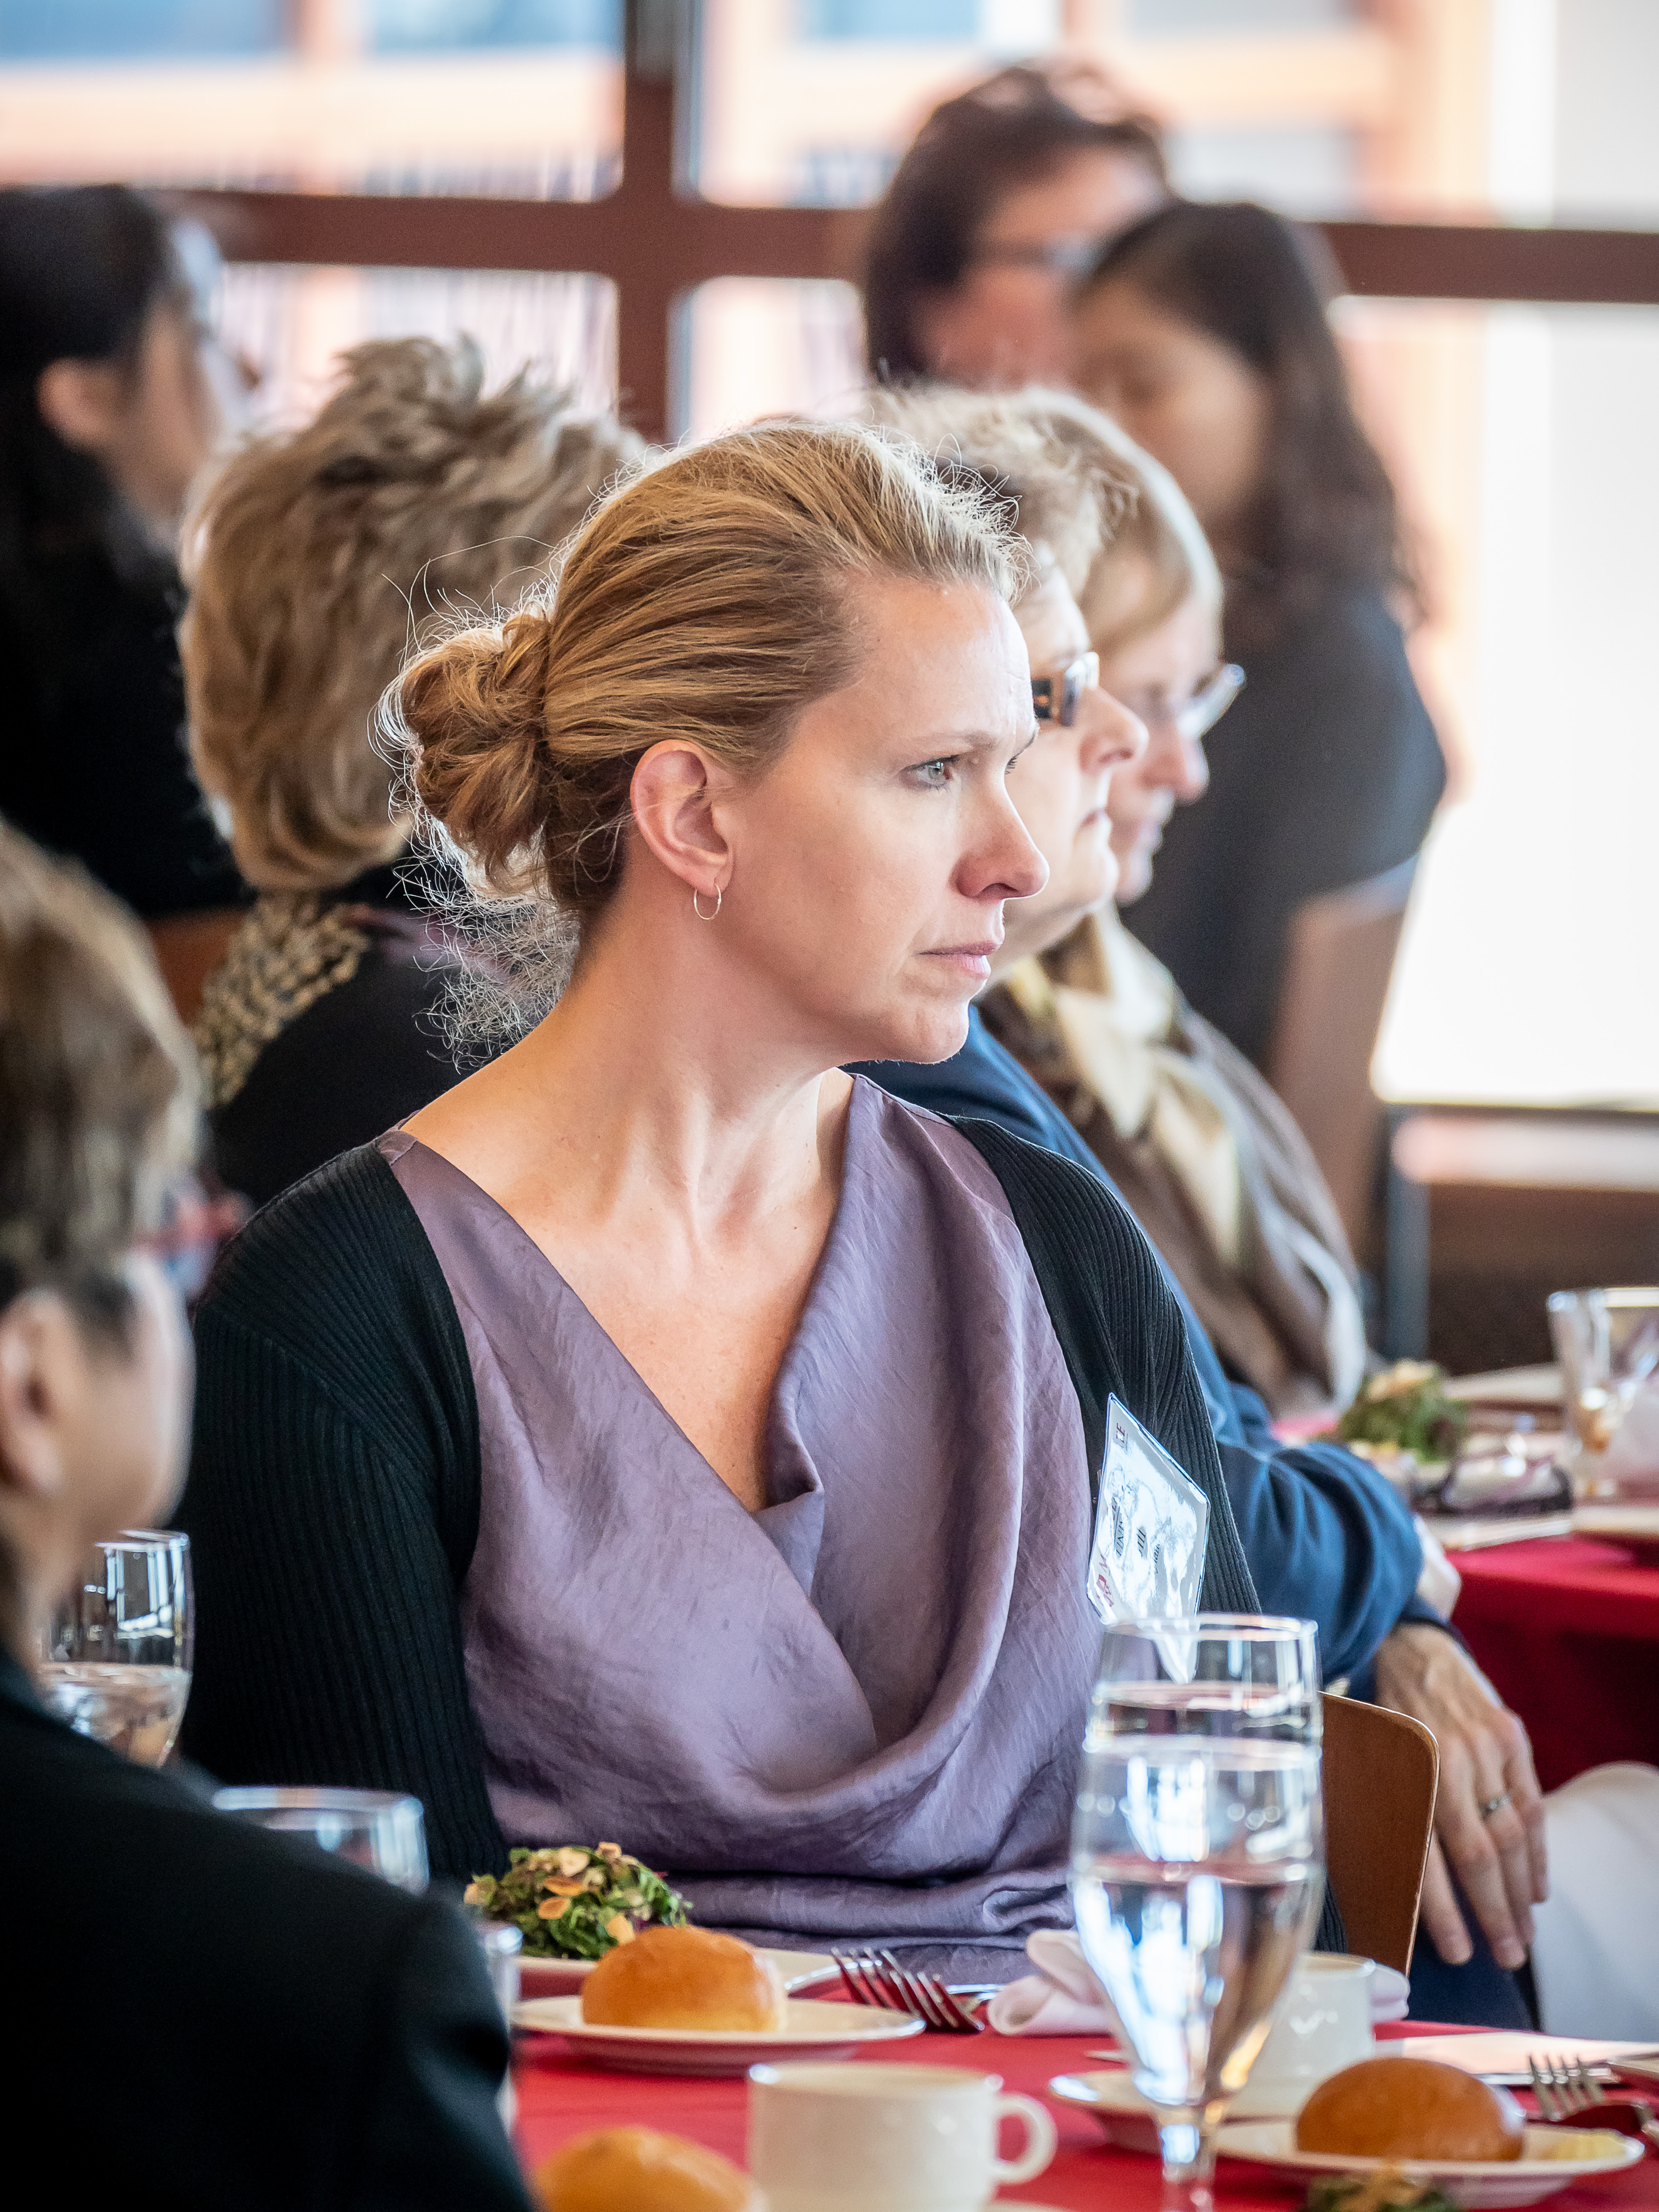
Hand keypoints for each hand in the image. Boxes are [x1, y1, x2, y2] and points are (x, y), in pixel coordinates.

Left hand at [1371, 1622, 1547, 1970]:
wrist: (1410, 1651)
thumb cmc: (1377, 1719)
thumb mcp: (1355, 1762)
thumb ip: (1366, 1819)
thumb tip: (1372, 1894)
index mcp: (1396, 1773)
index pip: (1422, 1857)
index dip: (1442, 1912)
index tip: (1459, 1955)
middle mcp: (1441, 1763)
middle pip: (1475, 1855)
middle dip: (1493, 1914)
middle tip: (1507, 1958)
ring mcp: (1481, 1749)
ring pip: (1509, 1835)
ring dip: (1519, 1893)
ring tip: (1523, 1936)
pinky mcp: (1510, 1737)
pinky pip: (1530, 1804)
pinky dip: (1537, 1852)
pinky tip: (1536, 1889)